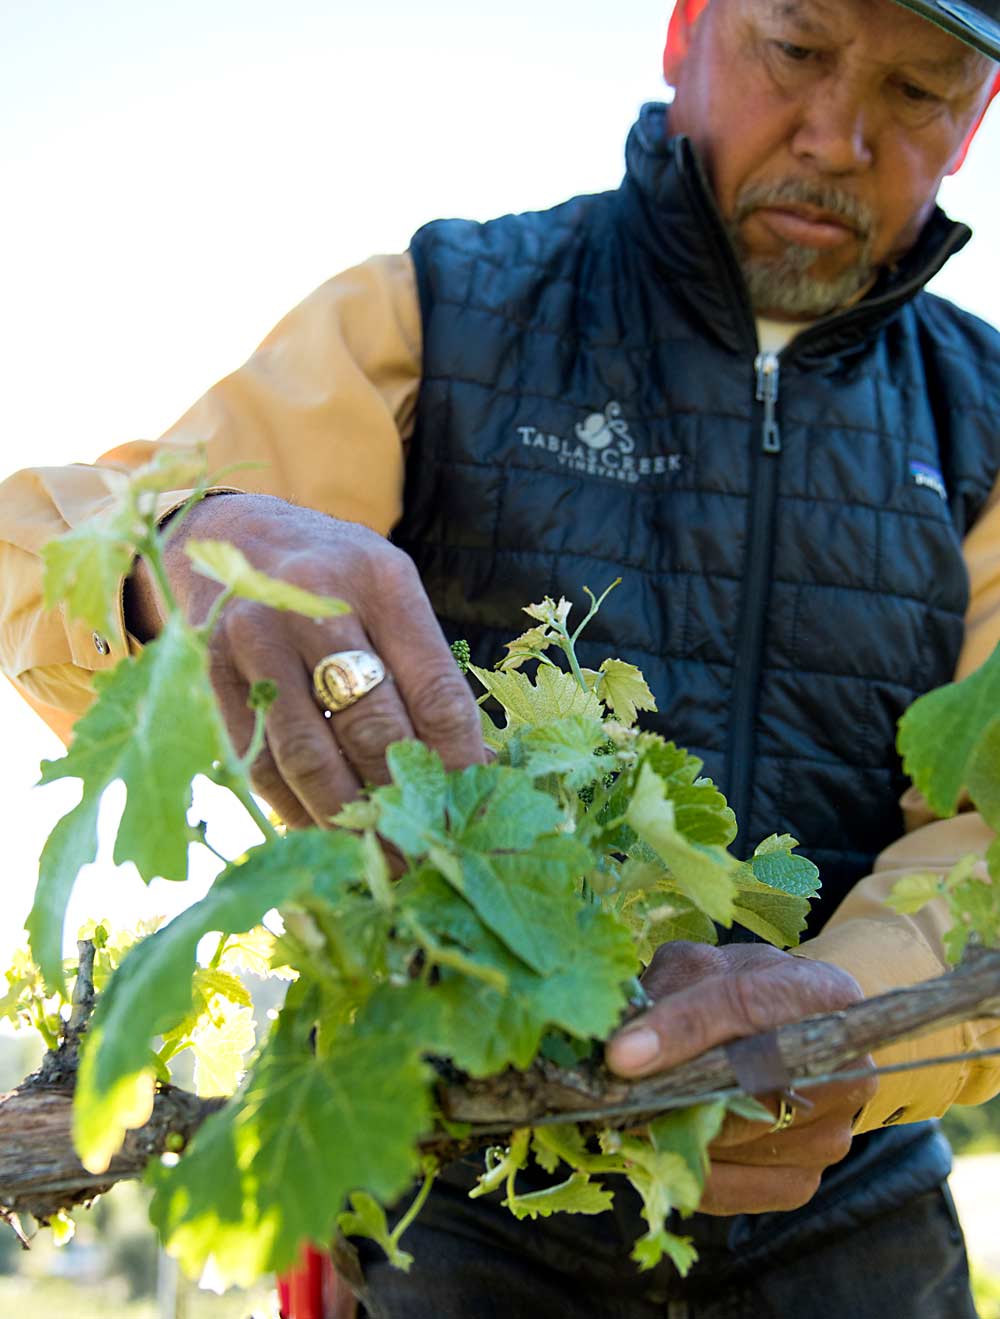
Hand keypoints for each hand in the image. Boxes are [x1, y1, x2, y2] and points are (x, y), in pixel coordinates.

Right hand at [128, 493, 485, 827]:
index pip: (434, 691)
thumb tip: (474, 767)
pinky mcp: (211, 672)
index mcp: (382, 582)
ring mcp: (256, 637)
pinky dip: (293, 807)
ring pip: (308, 754)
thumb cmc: (335, 576)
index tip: (472, 803)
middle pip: (372, 727)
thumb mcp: (390, 594)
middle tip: (425, 848)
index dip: (459, 759)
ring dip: (347, 818)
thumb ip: (425, 670)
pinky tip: (323, 833)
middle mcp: (315, 602)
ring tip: (379, 857)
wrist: (232, 534)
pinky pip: (258, 759)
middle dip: (403, 799)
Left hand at [605, 942, 877, 1214]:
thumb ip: (668, 988)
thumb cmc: (734, 989)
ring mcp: (831, 1132)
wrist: (780, 1031)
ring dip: (669, 1135)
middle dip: (667, 1094)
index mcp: (819, 992)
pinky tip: (656, 1145)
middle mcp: (845, 1068)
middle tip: (607, 1096)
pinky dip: (683, 1171)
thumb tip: (624, 1042)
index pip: (747, 1007)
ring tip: (625, 1115)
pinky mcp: (803, 1180)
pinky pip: (731, 1190)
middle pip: (743, 1091)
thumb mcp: (702, 966)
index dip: (681, 1029)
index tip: (621, 1056)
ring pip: (731, 1146)